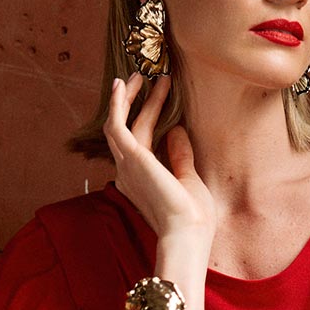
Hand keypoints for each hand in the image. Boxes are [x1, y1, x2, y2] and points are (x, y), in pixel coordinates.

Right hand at [104, 71, 215, 242]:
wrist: (187, 233)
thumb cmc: (192, 218)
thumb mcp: (189, 179)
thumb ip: (180, 156)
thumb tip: (176, 129)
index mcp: (141, 182)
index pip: (140, 144)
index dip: (145, 119)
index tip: (156, 99)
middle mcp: (128, 173)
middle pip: (130, 129)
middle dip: (138, 103)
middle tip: (148, 79)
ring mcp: (126, 166)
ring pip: (122, 124)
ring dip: (131, 99)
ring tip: (143, 76)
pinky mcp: (130, 158)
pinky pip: (116, 125)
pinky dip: (119, 104)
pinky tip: (125, 85)